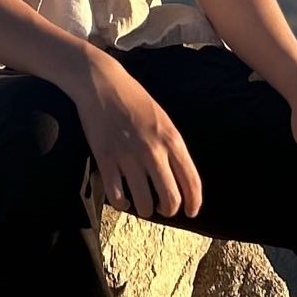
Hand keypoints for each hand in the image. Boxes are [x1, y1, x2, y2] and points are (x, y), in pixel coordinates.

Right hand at [71, 52, 203, 220]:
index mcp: (172, 140)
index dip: (194, 203)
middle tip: (163, 208)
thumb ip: (172, 146)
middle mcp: (153, 151)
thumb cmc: (134, 100)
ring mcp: (129, 157)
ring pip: (144, 203)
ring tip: (143, 205)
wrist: (102, 84)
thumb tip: (180, 176)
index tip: (191, 212)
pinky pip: (117, 196)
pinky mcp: (106, 160)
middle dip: (168, 210)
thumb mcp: (163, 120)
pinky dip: (122, 203)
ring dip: (145, 209)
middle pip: (170, 199)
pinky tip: (123, 199)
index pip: (191, 182)